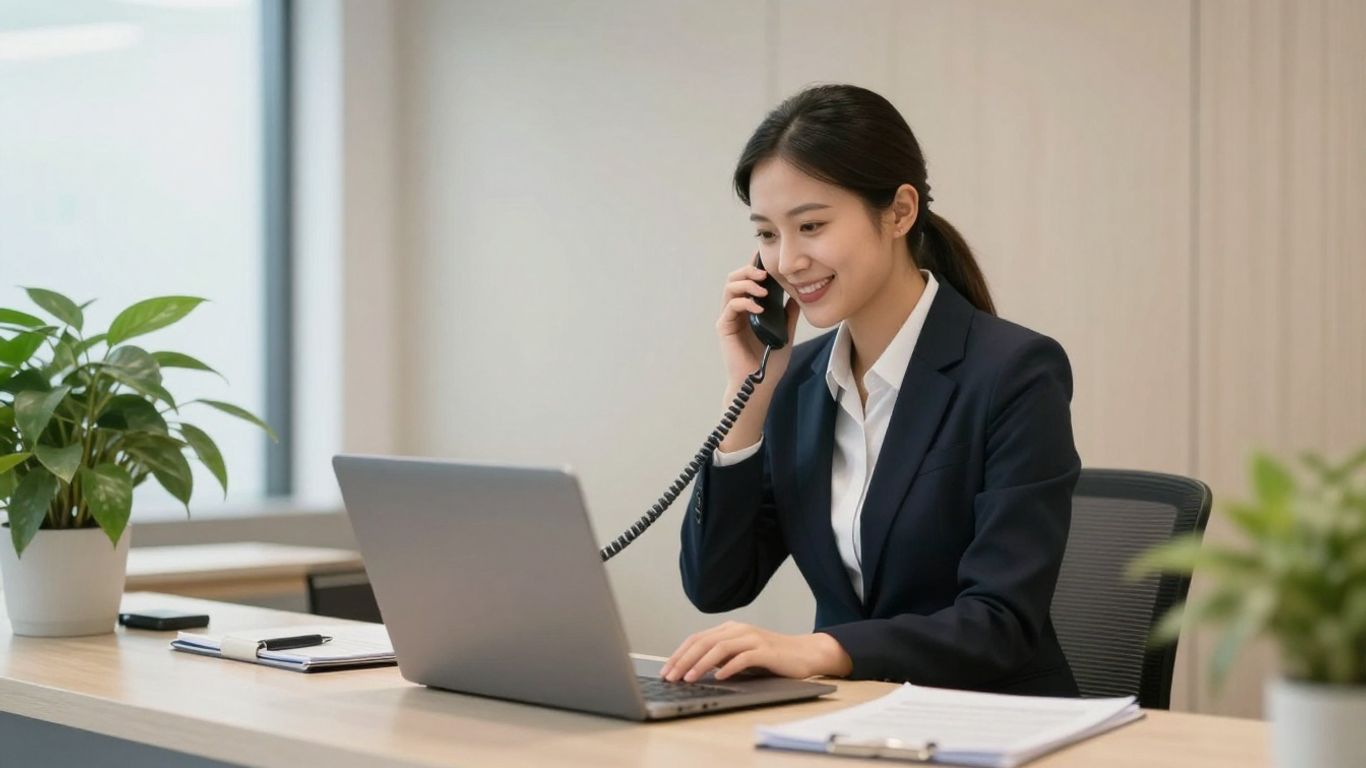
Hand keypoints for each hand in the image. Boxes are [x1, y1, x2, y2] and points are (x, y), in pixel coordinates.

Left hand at [660, 621, 851, 682]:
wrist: (805, 653)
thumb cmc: (771, 658)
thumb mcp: (740, 655)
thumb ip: (720, 658)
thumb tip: (691, 669)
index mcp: (729, 629)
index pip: (697, 639)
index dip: (679, 654)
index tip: (666, 671)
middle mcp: (739, 630)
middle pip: (704, 642)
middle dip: (683, 660)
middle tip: (670, 677)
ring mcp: (753, 638)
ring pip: (719, 648)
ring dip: (701, 664)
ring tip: (688, 679)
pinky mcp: (766, 651)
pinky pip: (743, 657)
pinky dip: (729, 667)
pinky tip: (719, 677)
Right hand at [715, 257, 800, 451]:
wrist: (760, 383)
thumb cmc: (770, 361)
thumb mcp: (785, 332)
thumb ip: (788, 314)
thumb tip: (797, 294)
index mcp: (748, 309)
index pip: (747, 281)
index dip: (754, 267)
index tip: (766, 260)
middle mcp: (736, 311)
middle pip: (734, 279)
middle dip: (748, 271)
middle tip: (764, 272)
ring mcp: (729, 319)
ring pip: (729, 288)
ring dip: (745, 283)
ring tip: (762, 288)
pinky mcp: (725, 328)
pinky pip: (730, 307)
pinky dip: (744, 302)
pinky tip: (758, 308)